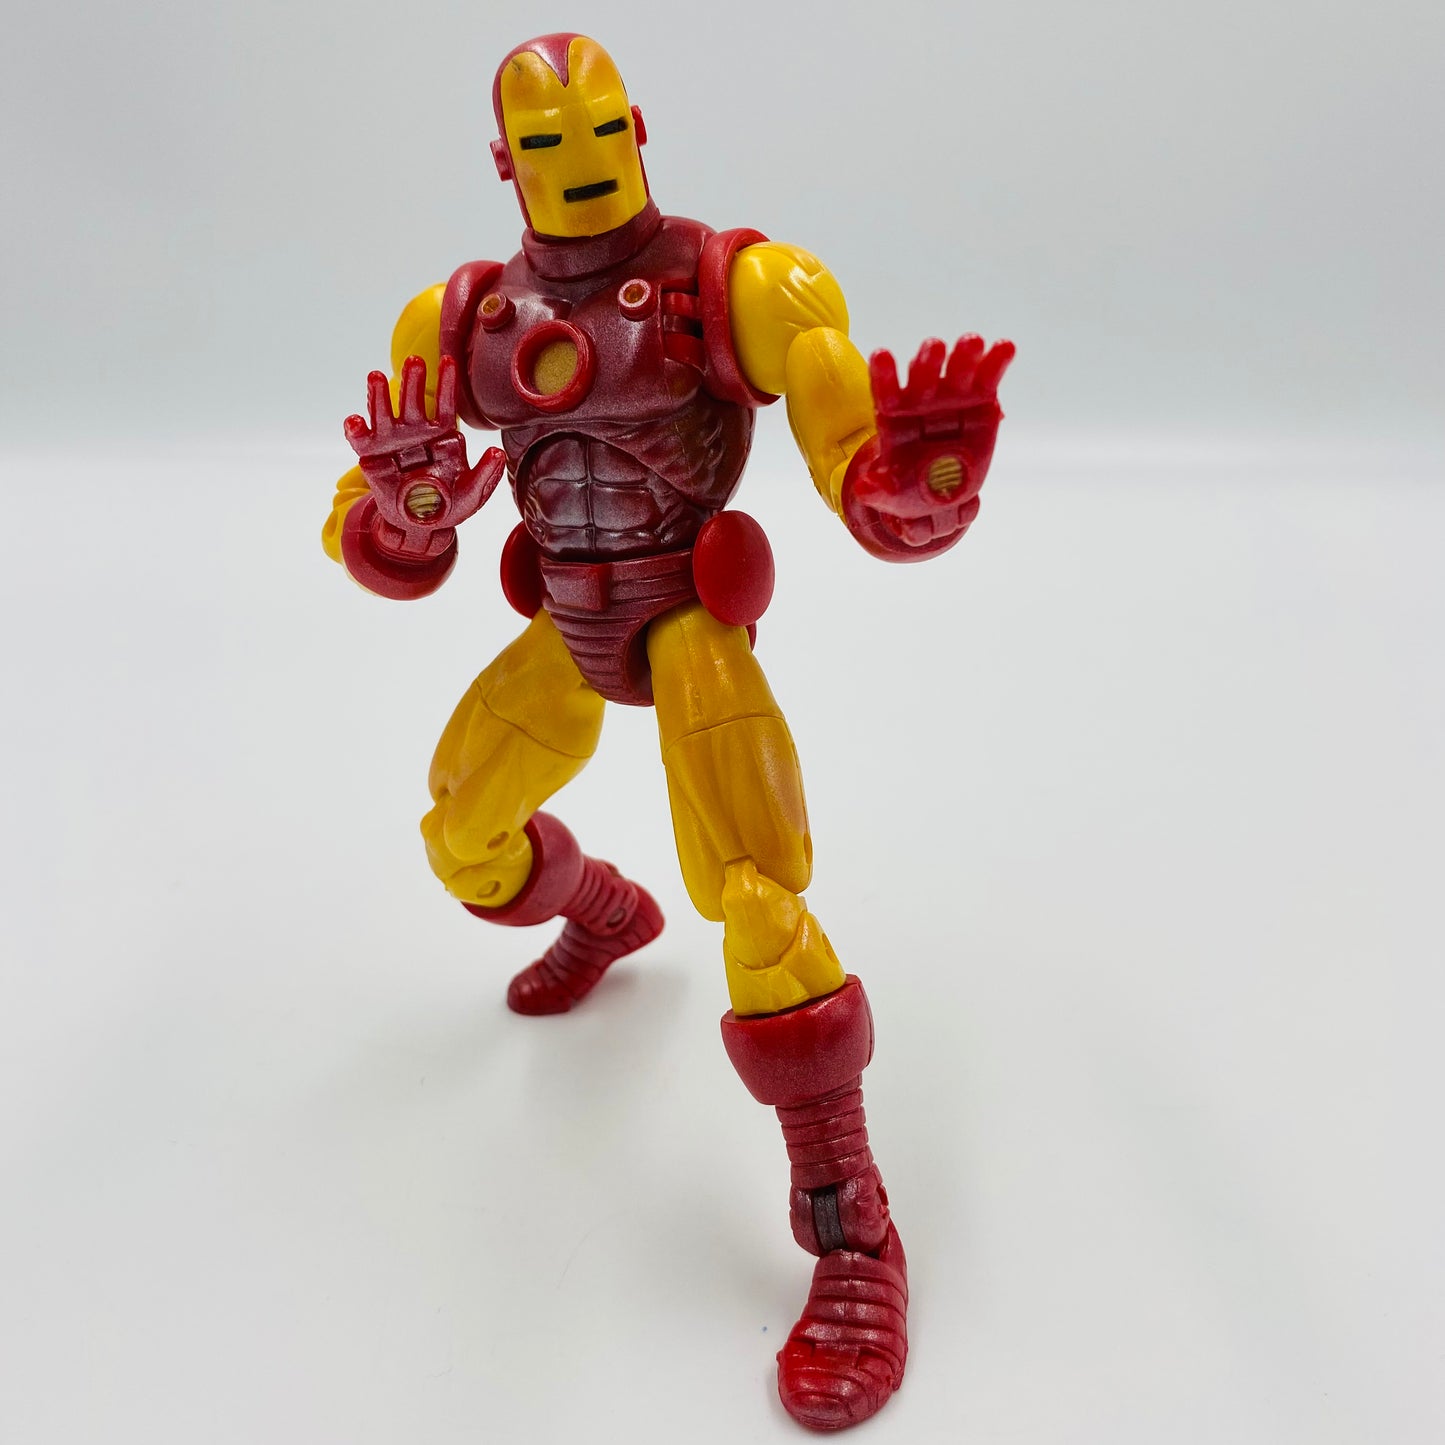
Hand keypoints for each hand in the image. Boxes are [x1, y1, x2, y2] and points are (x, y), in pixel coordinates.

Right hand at [344, 354, 503, 561]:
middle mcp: (417, 434)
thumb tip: (497, 453)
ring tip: (375, 377)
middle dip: (413, 381)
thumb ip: (486, 475)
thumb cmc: (448, 507)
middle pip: (414, 402)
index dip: (446, 384)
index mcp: (442, 437)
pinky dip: (356, 428)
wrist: (421, 527)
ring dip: (379, 395)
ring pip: (385, 413)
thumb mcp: (472, 494)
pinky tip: (355, 421)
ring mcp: (393, 443)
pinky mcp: (372, 457)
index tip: (448, 362)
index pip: (445, 406)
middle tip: (414, 361)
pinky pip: (362, 440)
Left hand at [843, 335, 1013, 559]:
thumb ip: (879, 491)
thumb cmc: (911, 489)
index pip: (886, 393)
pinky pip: (988, 377)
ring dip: (963, 356)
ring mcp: (952, 396)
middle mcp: (922, 400)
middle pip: (922, 378)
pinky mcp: (981, 398)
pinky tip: (1005, 347)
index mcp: (894, 417)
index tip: (881, 354)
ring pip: (956, 372)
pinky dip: (996, 361)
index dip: (883, 375)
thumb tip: (863, 490)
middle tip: (934, 347)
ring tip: (973, 342)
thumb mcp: (892, 497)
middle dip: (927, 363)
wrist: (943, 494)